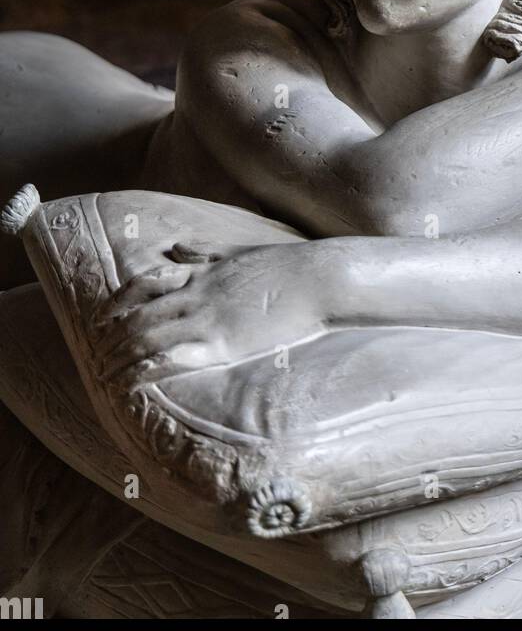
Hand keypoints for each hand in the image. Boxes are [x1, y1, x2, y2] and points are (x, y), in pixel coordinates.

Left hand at [91, 245, 323, 387]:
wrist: (317, 279)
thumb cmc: (285, 266)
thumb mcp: (238, 250)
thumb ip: (204, 250)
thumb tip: (175, 247)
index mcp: (199, 273)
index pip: (142, 285)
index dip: (116, 303)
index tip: (101, 320)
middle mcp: (196, 294)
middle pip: (138, 317)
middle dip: (111, 341)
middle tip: (94, 360)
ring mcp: (209, 319)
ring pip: (148, 339)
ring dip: (121, 360)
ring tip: (105, 379)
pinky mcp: (225, 343)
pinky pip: (175, 357)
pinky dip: (147, 370)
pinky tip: (133, 383)